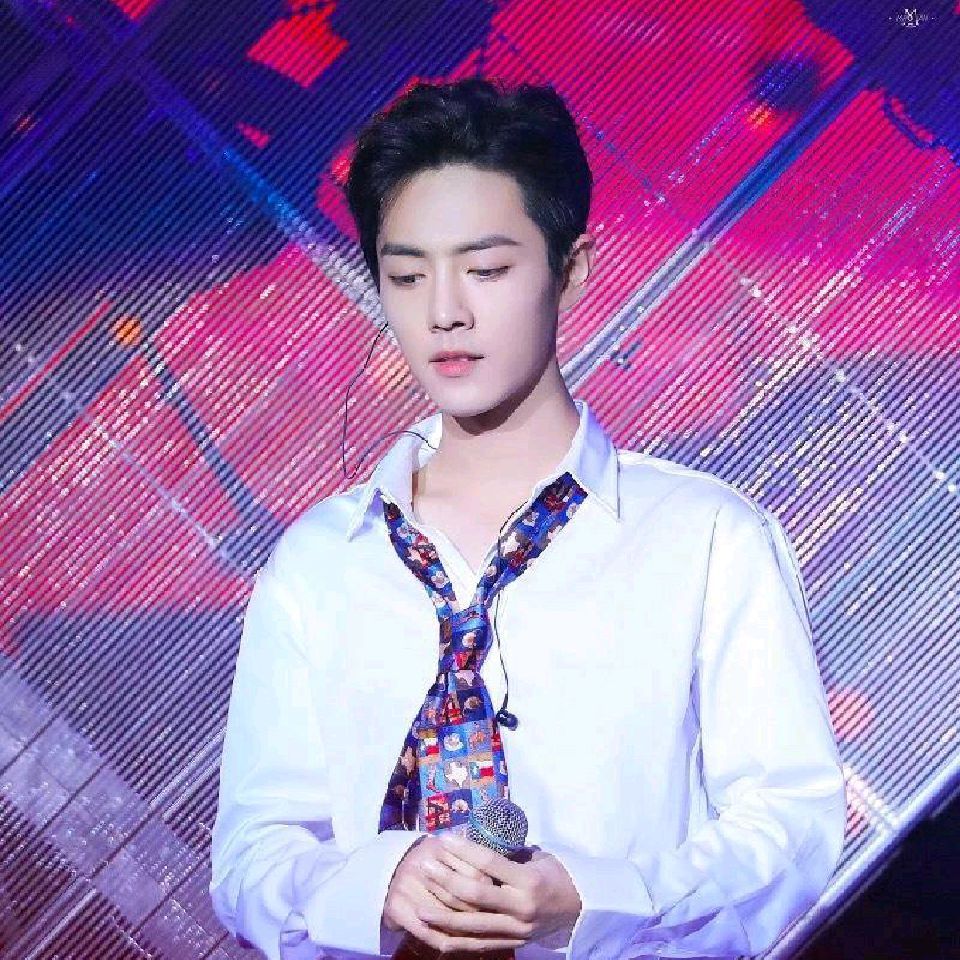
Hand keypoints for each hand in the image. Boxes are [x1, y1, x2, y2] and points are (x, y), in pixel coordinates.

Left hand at [415, 833, 582, 949]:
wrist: (579, 910)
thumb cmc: (556, 874)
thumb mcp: (538, 858)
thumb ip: (508, 854)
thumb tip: (475, 839)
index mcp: (528, 881)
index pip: (490, 864)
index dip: (464, 850)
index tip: (444, 839)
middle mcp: (520, 908)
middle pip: (474, 896)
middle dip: (445, 880)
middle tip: (424, 865)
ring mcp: (514, 931)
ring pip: (470, 926)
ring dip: (441, 915)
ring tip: (417, 903)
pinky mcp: (510, 945)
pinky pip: (475, 945)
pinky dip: (452, 939)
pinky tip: (432, 931)